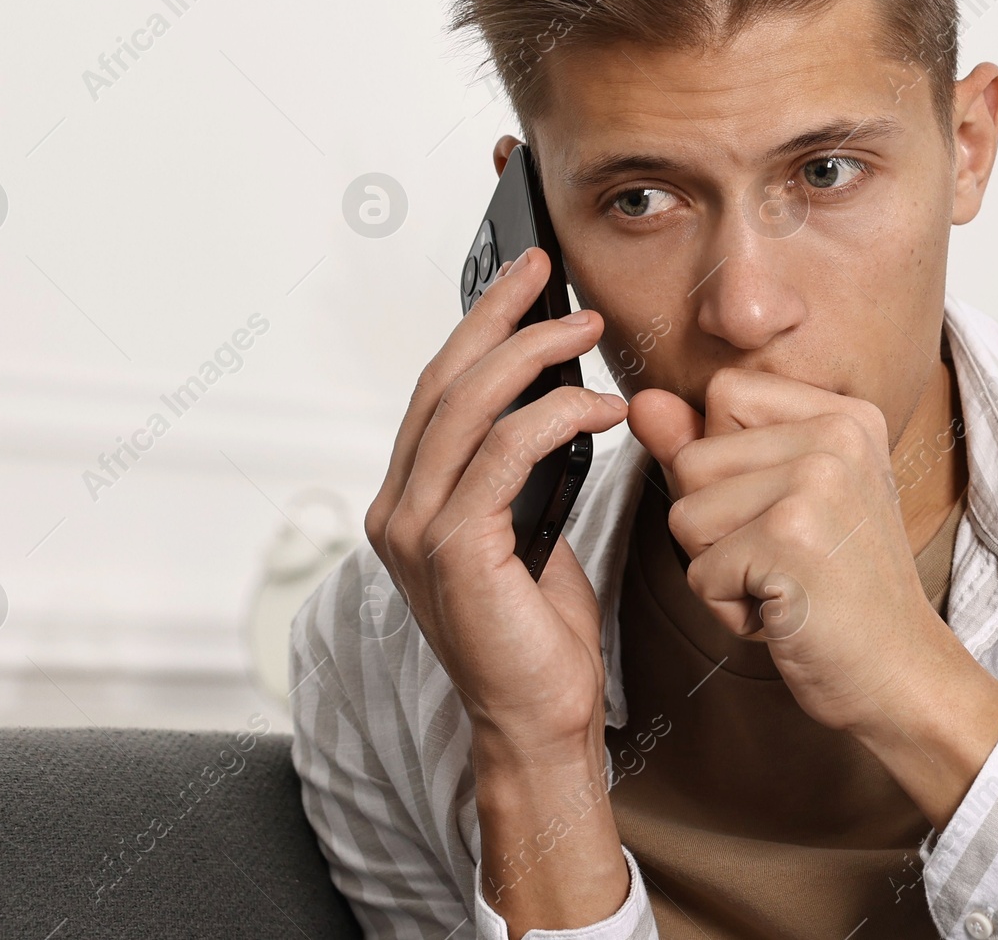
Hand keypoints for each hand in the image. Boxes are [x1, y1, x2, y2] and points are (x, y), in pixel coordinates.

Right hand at [364, 246, 628, 757]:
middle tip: (549, 279)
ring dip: (534, 356)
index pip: (437, 391)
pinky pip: (504, 454)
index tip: (523, 283)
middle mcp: (396, 508)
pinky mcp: (451, 549)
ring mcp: (414, 529)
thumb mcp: (527, 530)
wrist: (538, 718)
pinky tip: (602, 409)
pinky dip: (556, 418)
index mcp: (407, 499)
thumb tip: (551, 402)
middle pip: (444, 382)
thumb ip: (516, 473)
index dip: (477, 327)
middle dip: (498, 318)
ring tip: (588, 332)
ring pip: (469, 407)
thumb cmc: (538, 631)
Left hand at [627, 367, 953, 733]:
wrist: (901, 675)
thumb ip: (705, 445)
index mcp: (842, 414)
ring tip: (783, 581)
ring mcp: (817, 483)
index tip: (778, 508)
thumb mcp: (775, 502)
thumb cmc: (838, 592)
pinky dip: (728, 608)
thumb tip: (641, 403)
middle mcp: (836, 435)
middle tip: (784, 557)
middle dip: (712, 525)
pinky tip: (785, 611)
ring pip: (685, 516)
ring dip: (717, 567)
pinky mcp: (790, 538)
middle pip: (692, 459)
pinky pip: (698, 573)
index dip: (721, 461)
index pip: (723, 394)